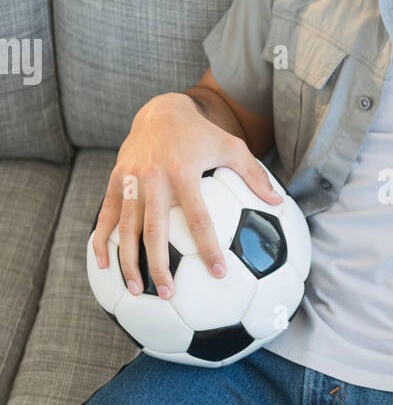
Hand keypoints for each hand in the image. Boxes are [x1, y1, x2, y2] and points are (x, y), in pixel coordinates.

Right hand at [91, 93, 281, 298]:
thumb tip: (279, 202)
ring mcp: (131, 180)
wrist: (159, 111)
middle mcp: (154, 178)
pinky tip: (102, 265)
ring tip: (136, 290)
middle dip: (160, 265)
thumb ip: (254, 175)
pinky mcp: (115, 181)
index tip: (218, 273)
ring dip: (129, 261)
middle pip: (154, 230)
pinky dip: (102, 240)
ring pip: (127, 228)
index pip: (198, 218)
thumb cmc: (201, 134)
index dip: (208, 247)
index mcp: (184, 172)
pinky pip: (107, 215)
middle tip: (169, 294)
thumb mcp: (232, 147)